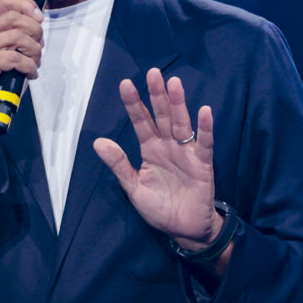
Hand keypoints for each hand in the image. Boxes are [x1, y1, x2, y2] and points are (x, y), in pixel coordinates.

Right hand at [0, 0, 43, 163]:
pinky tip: (30, 74)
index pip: (5, 3)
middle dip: (35, 31)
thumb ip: (22, 38)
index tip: (40, 17)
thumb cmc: (0, 83)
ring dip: (34, 51)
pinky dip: (28, 65)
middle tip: (39, 48)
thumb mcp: (12, 54)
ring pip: (16, 37)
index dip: (26, 5)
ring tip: (35, 63)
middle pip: (14, 18)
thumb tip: (39, 25)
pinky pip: (14, 58)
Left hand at [93, 68, 223, 250]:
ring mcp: (186, 153)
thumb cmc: (159, 208)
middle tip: (153, 72)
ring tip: (174, 84)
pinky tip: (204, 112)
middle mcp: (168, 146)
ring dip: (178, 104)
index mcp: (150, 149)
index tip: (125, 84)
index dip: (134, 104)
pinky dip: (204, 129)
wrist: (184, 230)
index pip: (141, 122)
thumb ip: (119, 165)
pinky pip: (204, 144)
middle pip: (161, 116)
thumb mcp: (134, 188)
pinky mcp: (202, 164)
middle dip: (157, 95)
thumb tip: (98, 142)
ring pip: (181, 124)